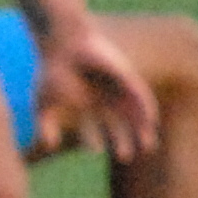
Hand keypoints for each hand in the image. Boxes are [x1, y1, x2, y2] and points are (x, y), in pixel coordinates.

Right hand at [44, 19, 162, 164]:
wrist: (66, 42)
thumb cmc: (53, 71)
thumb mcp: (45, 101)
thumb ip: (46, 124)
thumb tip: (49, 145)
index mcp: (85, 110)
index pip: (92, 131)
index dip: (94, 141)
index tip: (96, 150)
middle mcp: (104, 103)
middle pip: (116, 128)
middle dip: (121, 142)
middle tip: (124, 156)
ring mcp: (116, 90)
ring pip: (132, 115)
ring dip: (140, 130)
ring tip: (148, 145)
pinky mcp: (127, 77)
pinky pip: (140, 95)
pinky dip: (146, 108)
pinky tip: (152, 119)